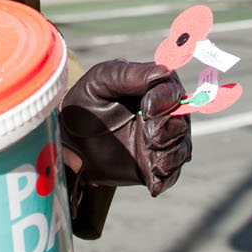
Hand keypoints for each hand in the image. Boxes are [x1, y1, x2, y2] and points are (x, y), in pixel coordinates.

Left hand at [58, 60, 191, 195]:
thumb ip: (129, 74)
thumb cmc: (85, 103)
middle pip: (182, 121)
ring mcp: (160, 142)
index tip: (147, 109)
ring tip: (152, 160)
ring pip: (182, 149)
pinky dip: (165, 178)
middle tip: (148, 136)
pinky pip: (171, 175)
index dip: (165, 100)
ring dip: (170, 155)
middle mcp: (163, 115)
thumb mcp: (100, 81)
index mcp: (152, 88)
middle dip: (169, 130)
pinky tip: (152, 180)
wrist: (70, 140)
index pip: (173, 91)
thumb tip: (163, 71)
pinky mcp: (153, 165)